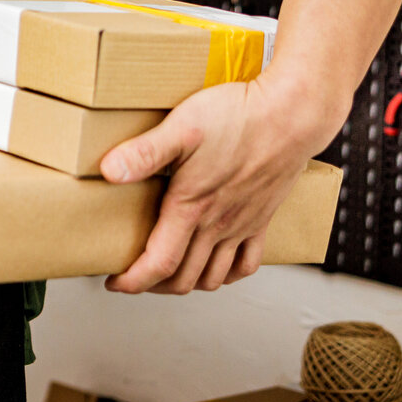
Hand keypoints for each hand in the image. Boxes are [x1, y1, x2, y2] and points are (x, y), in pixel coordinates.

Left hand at [96, 75, 339, 294]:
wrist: (292, 115)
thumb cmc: (238, 116)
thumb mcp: (181, 127)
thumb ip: (144, 152)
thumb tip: (108, 171)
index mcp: (192, 207)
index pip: (159, 264)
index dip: (133, 281)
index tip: (114, 282)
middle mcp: (217, 224)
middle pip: (183, 279)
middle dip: (153, 286)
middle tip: (132, 276)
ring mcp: (242, 225)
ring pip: (213, 278)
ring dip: (187, 284)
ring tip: (166, 273)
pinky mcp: (261, 218)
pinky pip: (247, 264)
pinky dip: (227, 275)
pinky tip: (214, 267)